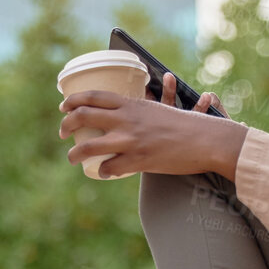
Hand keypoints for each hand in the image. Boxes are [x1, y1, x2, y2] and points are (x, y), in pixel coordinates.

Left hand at [59, 72, 246, 179]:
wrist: (206, 140)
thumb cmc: (186, 125)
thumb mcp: (159, 110)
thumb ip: (141, 110)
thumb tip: (129, 110)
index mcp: (132, 104)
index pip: (93, 96)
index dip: (73, 100)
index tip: (64, 106)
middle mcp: (126, 120)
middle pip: (83, 116)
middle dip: (66, 124)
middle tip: (62, 132)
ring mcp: (130, 141)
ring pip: (88, 146)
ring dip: (74, 154)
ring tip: (71, 158)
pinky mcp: (138, 161)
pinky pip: (109, 168)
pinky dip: (102, 171)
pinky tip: (102, 172)